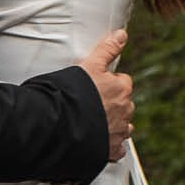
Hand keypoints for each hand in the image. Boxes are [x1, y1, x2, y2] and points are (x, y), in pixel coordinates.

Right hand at [76, 28, 133, 160]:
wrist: (59, 126)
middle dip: (112, 103)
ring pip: (123, 126)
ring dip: (113, 124)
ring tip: (95, 122)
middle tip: (92, 104)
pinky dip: (110, 145)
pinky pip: (117, 148)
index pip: (122, 82)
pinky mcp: (111, 150)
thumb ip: (107, 49)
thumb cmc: (72, 93)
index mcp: (122, 88)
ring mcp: (119, 132)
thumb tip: (123, 34)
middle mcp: (125, 110)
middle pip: (124, 104)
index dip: (108, 83)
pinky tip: (98, 141)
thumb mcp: (89, 65)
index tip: (96, 86)